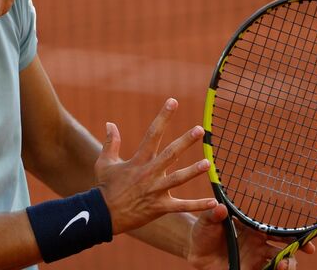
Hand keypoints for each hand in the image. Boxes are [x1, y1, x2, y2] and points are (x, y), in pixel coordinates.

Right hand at [94, 98, 217, 233]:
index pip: (153, 133)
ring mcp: (155, 190)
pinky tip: (213, 202)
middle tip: (200, 130)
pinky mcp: (159, 207)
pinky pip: (181, 206)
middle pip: (170, 154)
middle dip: (185, 141)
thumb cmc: (105, 187)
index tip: (173, 101)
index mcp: (139, 160)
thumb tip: (110, 123)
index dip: (163, 116)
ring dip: (193, 171)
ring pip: (178, 179)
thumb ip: (110, 142)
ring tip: (208, 164)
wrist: (103, 214)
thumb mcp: (105, 162)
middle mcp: (149, 173)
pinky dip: (198, 205)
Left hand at [187, 204, 315, 269]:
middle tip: (297, 259)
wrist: (194, 249)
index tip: (308, 243)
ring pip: (277, 267)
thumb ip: (213, 214)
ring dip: (285, 268)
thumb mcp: (207, 220)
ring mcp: (253, 262)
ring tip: (283, 267)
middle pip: (284, 253)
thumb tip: (219, 207)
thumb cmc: (204, 231)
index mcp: (254, 231)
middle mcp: (258, 247)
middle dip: (294, 257)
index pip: (279, 234)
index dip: (295, 237)